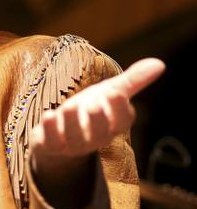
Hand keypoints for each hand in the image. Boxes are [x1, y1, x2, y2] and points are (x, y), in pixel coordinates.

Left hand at [30, 57, 164, 207]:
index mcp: (111, 125)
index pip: (121, 121)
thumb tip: (160, 63)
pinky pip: (50, 142)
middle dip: (97, 119)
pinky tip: (48, 116)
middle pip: (99, 133)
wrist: (58, 135)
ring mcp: (71, 143)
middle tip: (94, 105)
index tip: (115, 93)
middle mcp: (93, 137)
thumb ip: (132, 81)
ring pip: (74, 137)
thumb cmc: (89, 111)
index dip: (119, 109)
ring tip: (69, 107)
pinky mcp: (49, 145)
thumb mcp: (108, 93)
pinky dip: (49, 131)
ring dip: (71, 123)